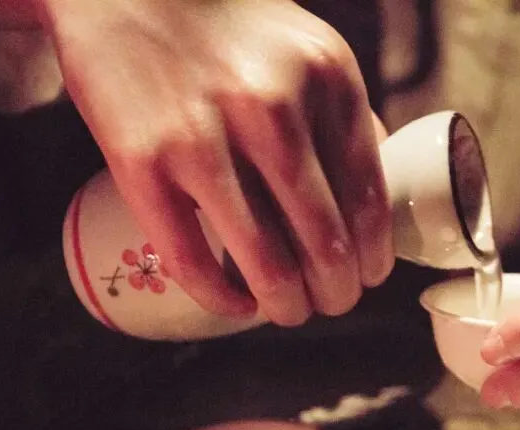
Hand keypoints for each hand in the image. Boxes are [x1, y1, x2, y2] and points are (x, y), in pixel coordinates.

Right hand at [41, 0, 391, 324]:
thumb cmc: (228, 29)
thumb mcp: (309, 50)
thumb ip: (345, 115)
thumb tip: (377, 191)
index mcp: (328, 81)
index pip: (370, 201)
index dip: (374, 258)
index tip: (368, 278)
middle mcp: (273, 110)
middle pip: (325, 244)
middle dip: (335, 294)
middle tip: (329, 304)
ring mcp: (205, 138)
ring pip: (267, 264)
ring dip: (287, 307)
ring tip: (287, 312)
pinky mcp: (142, 164)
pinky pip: (193, 261)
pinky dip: (223, 299)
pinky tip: (236, 305)